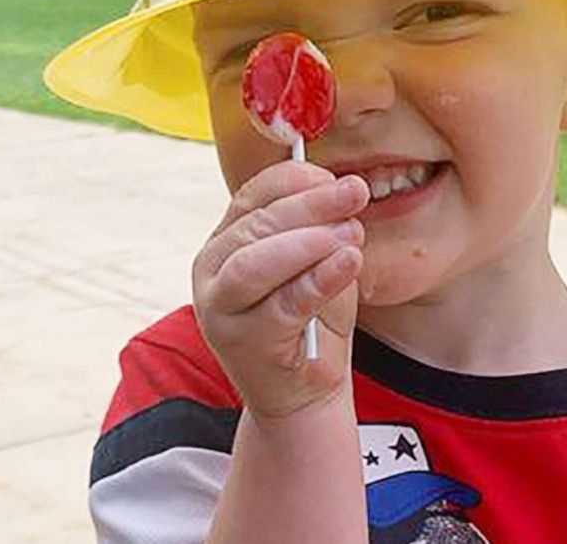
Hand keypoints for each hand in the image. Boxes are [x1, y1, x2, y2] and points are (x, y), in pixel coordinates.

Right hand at [193, 160, 369, 419]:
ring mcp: (221, 309)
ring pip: (255, 263)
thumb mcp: (315, 261)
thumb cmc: (310, 317)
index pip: (252, 195)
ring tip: (351, 233)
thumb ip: (321, 227)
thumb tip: (343, 189)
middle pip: (256, 225)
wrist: (305, 390)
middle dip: (310, 205)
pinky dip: (318, 279)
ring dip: (308, 241)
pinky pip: (283, 305)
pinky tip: (348, 261)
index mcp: (226, 240)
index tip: (334, 176)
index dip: (294, 180)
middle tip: (354, 194)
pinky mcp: (245, 343)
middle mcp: (212, 270)